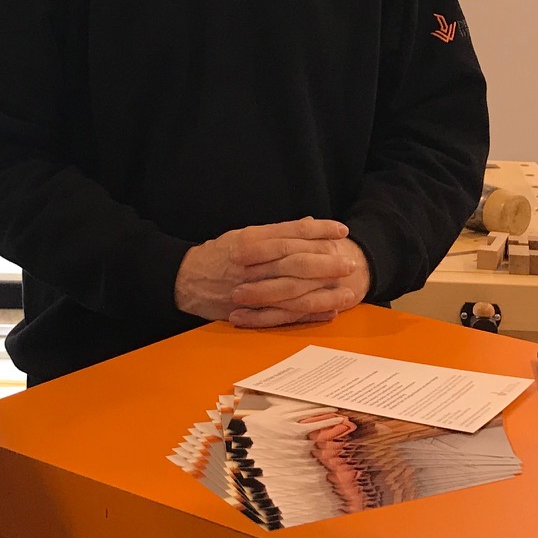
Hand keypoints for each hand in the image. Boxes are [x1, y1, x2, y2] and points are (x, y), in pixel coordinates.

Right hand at [174, 219, 354, 322]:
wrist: (187, 281)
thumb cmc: (218, 255)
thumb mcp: (244, 235)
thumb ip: (276, 231)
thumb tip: (308, 224)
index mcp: (251, 241)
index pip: (291, 233)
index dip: (319, 231)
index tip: (341, 231)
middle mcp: (252, 263)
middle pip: (295, 261)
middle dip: (326, 262)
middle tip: (350, 263)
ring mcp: (251, 289)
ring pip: (293, 290)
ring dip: (322, 291)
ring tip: (346, 290)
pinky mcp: (251, 311)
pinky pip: (284, 314)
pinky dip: (308, 313)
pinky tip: (328, 311)